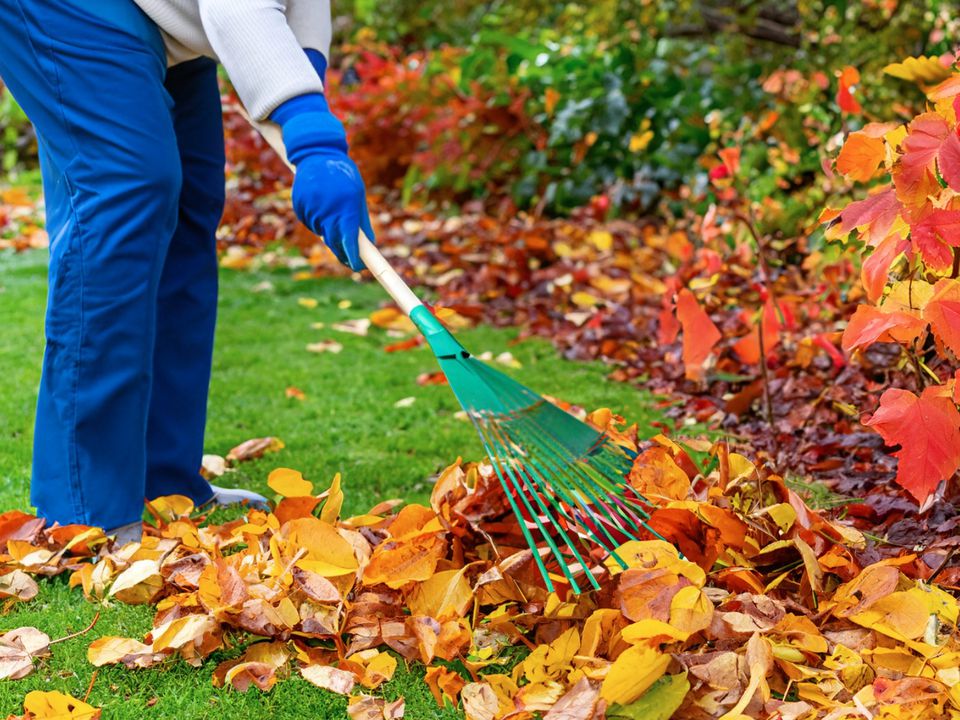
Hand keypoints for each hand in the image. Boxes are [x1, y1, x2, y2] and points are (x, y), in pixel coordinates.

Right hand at [272, 94, 374, 270]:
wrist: (317, 154)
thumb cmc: (344, 177)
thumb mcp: (358, 196)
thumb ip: (362, 222)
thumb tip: (369, 246)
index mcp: (345, 206)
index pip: (349, 238)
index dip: (353, 256)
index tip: (359, 267)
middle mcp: (327, 209)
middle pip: (334, 241)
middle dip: (343, 252)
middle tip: (350, 257)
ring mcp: (311, 208)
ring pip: (322, 233)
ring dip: (329, 232)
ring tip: (333, 213)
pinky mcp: (299, 206)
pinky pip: (311, 224)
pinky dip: (317, 222)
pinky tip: (320, 207)